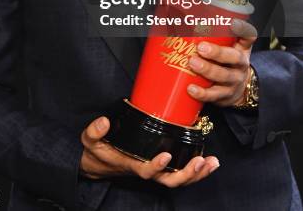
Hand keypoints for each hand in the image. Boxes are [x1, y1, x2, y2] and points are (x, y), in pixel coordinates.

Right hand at [80, 115, 219, 186]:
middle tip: (200, 162)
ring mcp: (156, 170)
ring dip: (197, 173)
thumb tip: (104, 122)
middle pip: (170, 181)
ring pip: (179, 180)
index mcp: (131, 164)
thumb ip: (94, 131)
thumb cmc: (97, 151)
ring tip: (212, 163)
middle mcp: (146, 171)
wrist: (99, 164)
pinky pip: (181, 173)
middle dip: (187, 174)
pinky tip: (210, 162)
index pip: (146, 171)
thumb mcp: (90, 140)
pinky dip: (197, 170)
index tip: (166, 156)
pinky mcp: (161, 166)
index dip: (156, 166)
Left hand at [187, 19, 257, 106]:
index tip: (233, 23)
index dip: (242, 30)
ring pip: (223, 76)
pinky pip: (214, 95)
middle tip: (201, 47)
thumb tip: (178, 17)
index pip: (248, 36)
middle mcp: (240, 64)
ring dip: (207, 69)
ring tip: (193, 63)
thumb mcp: (225, 48)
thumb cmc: (225, 64)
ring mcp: (233, 81)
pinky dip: (202, 93)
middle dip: (217, 52)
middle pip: (234, 57)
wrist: (236, 91)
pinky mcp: (224, 96)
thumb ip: (210, 34)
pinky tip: (191, 88)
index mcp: (241, 48)